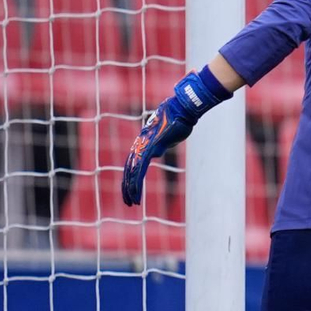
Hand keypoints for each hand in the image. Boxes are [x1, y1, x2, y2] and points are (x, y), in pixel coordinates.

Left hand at [121, 71, 219, 206]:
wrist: (183, 108)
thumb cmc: (179, 119)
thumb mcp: (169, 137)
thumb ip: (160, 146)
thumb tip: (155, 155)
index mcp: (144, 143)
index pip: (134, 163)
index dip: (131, 177)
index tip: (131, 190)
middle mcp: (140, 145)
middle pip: (129, 169)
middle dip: (127, 186)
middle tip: (128, 201)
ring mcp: (144, 146)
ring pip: (132, 172)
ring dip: (131, 188)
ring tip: (131, 202)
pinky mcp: (150, 148)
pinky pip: (140, 169)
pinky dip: (136, 182)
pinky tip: (135, 193)